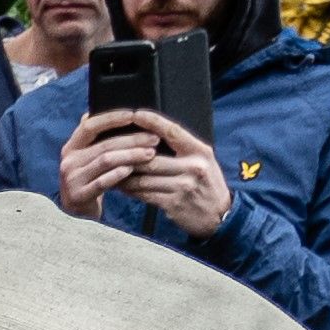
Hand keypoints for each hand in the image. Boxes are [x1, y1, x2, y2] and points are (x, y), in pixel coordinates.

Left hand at [62, 109, 230, 235]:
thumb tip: (154, 135)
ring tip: (110, 169)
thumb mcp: (203, 160)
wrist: (219, 215)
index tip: (135, 115)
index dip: (153, 122)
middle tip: (110, 149)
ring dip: (124, 175)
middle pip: (150, 158)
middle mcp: (192, 167)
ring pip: (143, 178)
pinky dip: (129, 190)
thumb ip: (182, 149)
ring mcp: (182, 186)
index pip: (173, 131)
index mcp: (199, 151)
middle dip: (128, 155)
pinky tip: (120, 186)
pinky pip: (144, 194)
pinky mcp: (172, 204)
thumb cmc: (207, 183)